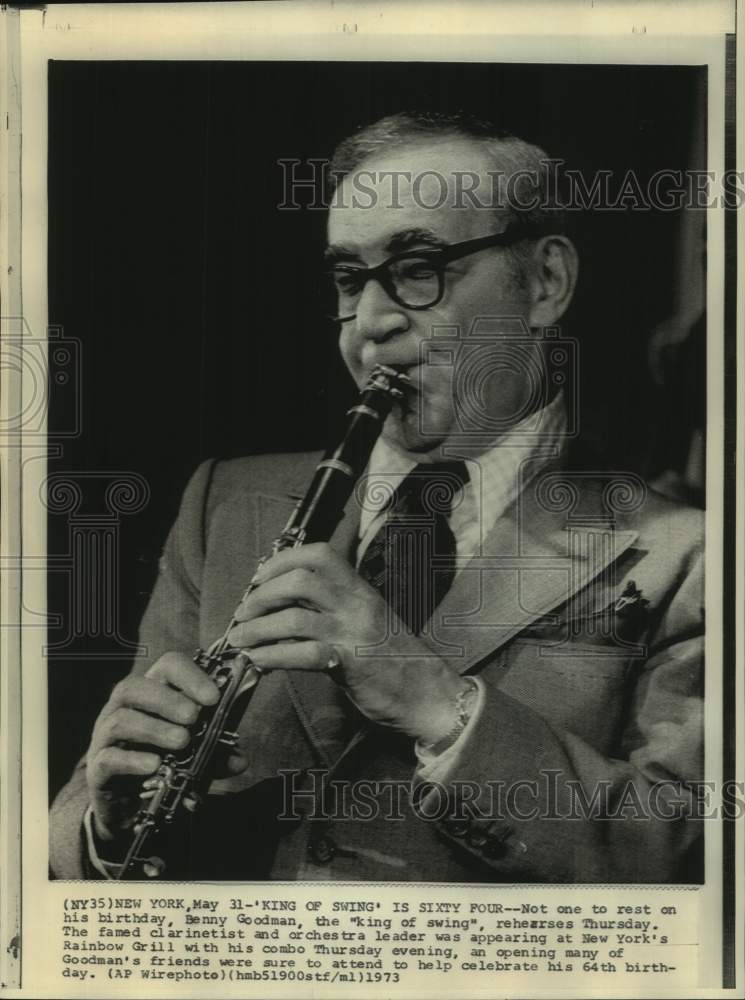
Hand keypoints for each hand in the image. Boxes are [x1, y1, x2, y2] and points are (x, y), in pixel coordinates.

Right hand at [86, 651, 246, 840]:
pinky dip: (132, 760)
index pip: (166, 666)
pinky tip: (154, 765)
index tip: (213, 697)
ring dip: (154, 728)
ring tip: (182, 742)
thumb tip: (241, 761)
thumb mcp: (194, 757)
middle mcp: (122, 709)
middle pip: (133, 686)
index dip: (190, 676)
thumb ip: (216, 755)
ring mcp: (105, 738)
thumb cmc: (161, 766)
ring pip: (120, 719)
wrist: (127, 806)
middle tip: (194, 717)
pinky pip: (109, 758)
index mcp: (151, 695)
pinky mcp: (97, 768)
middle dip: (167, 699)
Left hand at [226, 543, 463, 744]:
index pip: (319, 554)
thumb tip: (284, 607)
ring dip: (258, 628)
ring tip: (241, 639)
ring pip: (294, 616)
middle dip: (262, 594)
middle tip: (245, 612)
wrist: (430, 693)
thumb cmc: (395, 660)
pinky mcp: (350, 663)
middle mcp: (357, 604)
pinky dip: (272, 655)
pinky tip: (258, 661)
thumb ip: (332, 611)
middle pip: (300, 579)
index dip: (282, 560)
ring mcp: (354, 632)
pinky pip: (302, 653)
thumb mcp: (366, 622)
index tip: (259, 577)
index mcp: (360, 590)